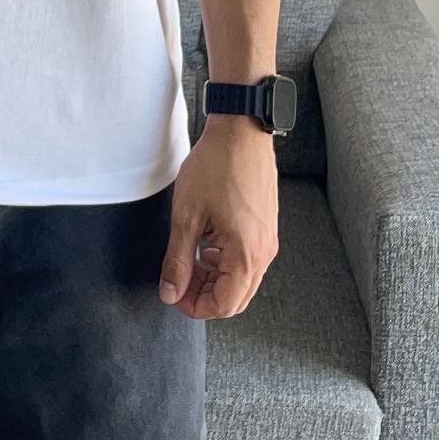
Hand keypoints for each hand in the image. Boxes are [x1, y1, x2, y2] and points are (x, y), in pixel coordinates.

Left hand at [158, 115, 279, 318]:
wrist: (241, 132)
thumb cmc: (216, 167)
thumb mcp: (186, 216)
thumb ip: (177, 260)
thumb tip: (170, 292)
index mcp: (246, 254)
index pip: (224, 305)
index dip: (195, 307)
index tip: (173, 294)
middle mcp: (264, 252)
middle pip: (236, 298)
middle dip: (204, 296)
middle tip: (179, 281)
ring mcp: (268, 240)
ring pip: (242, 280)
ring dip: (214, 279)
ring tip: (189, 260)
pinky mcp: (266, 228)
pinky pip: (248, 261)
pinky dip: (226, 263)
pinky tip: (205, 245)